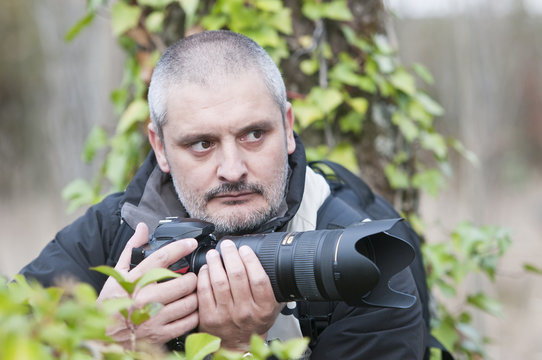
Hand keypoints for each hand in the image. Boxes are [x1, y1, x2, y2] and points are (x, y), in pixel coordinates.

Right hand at [97, 222, 198, 346]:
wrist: (103, 336)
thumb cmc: (112, 302)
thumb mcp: (118, 273)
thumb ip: (131, 249)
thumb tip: (142, 227)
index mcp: (135, 280)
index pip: (162, 258)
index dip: (180, 248)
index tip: (191, 243)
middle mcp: (145, 298)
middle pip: (184, 282)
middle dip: (192, 278)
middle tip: (190, 278)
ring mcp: (154, 318)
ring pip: (189, 302)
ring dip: (195, 296)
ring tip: (190, 294)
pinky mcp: (160, 334)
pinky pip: (188, 322)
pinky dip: (193, 314)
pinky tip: (188, 310)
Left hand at [197, 239, 283, 350]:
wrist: (238, 346)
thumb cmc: (253, 324)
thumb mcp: (272, 308)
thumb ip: (274, 288)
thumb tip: (273, 263)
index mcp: (264, 308)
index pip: (258, 279)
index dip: (251, 260)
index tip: (245, 249)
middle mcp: (245, 312)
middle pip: (237, 276)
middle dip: (231, 255)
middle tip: (227, 246)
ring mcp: (226, 316)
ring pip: (219, 281)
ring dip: (215, 262)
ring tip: (214, 253)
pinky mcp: (208, 318)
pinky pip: (204, 291)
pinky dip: (204, 276)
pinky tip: (206, 269)